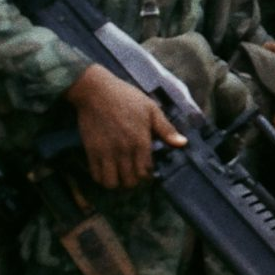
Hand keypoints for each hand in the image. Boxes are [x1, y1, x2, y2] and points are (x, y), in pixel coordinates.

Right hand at [65, 64, 185, 188]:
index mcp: (141, 141)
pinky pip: (96, 175)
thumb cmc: (127, 98)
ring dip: (118, 183)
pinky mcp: (91, 151)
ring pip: (112, 183)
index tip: (148, 172)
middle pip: (130, 181)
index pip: (146, 172)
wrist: (96, 91)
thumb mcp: (152, 110)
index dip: (148, 176)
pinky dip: (102, 178)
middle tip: (135, 176)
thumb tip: (183, 143)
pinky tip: (108, 171)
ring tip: (121, 176)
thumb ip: (166, 129)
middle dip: (134, 182)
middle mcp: (124, 150)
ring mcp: (106, 152)